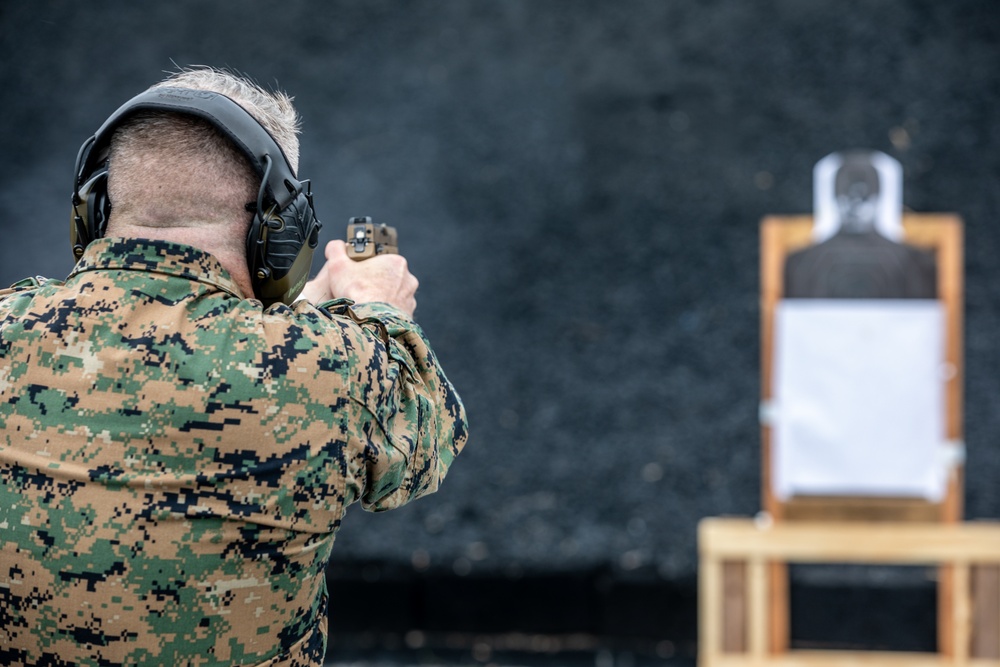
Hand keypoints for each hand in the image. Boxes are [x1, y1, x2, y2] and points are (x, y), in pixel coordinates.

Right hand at [301, 240, 417, 316]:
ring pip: (392, 296)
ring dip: (381, 299)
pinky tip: (373, 316)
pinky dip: (385, 314)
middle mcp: (408, 279)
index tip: (355, 273)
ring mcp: (410, 299)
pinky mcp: (409, 315)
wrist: (371, 322)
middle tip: (358, 290)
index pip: (380, 260)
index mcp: (395, 262)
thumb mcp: (338, 265)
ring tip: (364, 304)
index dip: (365, 266)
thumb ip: (336, 250)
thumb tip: (335, 246)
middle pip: (387, 278)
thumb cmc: (357, 292)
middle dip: (374, 283)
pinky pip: (395, 313)